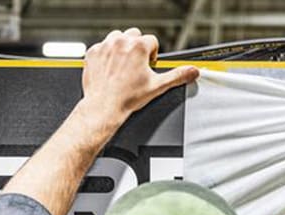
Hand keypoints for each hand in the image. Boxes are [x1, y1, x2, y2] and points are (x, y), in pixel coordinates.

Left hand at [81, 28, 198, 120]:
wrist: (103, 107)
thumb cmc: (127, 98)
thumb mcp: (157, 86)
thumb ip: (177, 76)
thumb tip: (192, 72)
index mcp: (138, 47)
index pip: (151, 41)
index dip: (152, 55)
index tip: (148, 66)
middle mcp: (120, 42)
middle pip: (135, 35)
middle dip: (137, 48)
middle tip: (136, 67)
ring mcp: (105, 47)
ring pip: (117, 38)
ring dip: (122, 48)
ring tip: (123, 66)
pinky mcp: (93, 53)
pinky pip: (102, 47)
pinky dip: (106, 55)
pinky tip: (110, 69)